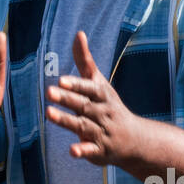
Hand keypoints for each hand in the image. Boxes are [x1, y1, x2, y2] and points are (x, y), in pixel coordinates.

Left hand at [45, 31, 138, 165]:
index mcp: (102, 96)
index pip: (89, 89)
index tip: (61, 80)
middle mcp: (102, 113)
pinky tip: (72, 151)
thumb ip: (85, 61)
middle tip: (48, 91)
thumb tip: (78, 33)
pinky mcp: (99, 150)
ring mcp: (101, 132)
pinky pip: (91, 151)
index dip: (76, 84)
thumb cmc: (110, 106)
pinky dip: (83, 150)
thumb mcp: (99, 83)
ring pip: (83, 126)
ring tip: (48, 113)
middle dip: (67, 99)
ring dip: (66, 120)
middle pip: (83, 105)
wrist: (135, 140)